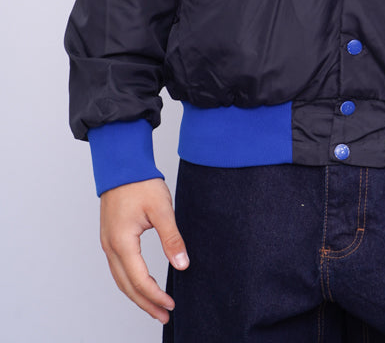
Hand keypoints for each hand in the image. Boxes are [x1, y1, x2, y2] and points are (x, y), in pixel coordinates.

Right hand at [99, 178, 188, 323]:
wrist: (121, 164)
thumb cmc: (140, 182)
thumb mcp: (162, 209)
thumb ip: (172, 238)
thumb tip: (183, 265)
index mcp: (122, 242)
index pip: (139, 280)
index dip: (155, 295)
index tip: (171, 304)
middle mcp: (110, 247)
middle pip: (127, 286)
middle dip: (146, 304)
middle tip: (164, 316)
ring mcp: (107, 243)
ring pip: (121, 279)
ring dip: (137, 295)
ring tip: (154, 307)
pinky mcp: (110, 238)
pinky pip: (118, 269)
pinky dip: (130, 282)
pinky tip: (142, 285)